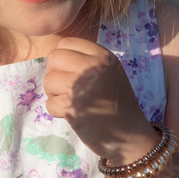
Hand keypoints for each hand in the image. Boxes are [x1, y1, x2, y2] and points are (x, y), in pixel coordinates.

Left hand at [43, 37, 157, 163]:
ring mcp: (82, 87)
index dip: (62, 58)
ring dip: (55, 94)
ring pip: (48, 81)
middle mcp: (93, 67)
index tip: (71, 71)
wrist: (130, 134)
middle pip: (53, 58)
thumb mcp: (109, 71)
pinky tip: (73, 114)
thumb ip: (86, 59)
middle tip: (67, 87)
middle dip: (55, 73)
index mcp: (102, 56)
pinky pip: (50, 103)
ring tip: (72, 101)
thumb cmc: (116, 102)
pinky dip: (58, 112)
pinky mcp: (73, 108)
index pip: (66, 42)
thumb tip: (55, 56)